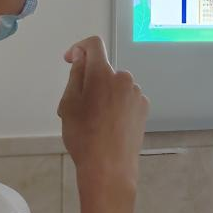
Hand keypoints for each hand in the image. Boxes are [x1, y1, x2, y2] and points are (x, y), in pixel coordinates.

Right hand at [57, 36, 148, 193]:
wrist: (109, 168)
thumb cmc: (83, 137)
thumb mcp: (68, 104)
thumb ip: (76, 75)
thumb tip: (81, 58)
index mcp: (103, 73)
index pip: (94, 44)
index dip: (79, 48)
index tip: (70, 60)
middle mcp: (124, 78)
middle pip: (104, 69)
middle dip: (90, 80)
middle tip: (78, 106)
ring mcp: (137, 94)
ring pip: (115, 86)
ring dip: (104, 94)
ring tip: (94, 121)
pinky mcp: (144, 109)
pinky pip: (126, 99)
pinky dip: (116, 105)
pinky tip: (109, 126)